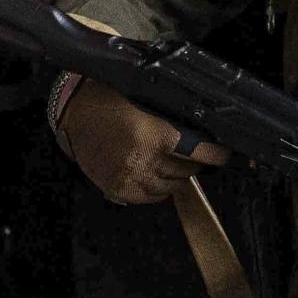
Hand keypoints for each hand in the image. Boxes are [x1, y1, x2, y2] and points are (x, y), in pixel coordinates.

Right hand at [55, 79, 225, 205]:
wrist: (73, 112)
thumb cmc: (109, 99)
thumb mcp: (146, 100)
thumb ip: (172, 115)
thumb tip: (200, 128)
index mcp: (156, 136)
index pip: (199, 152)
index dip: (216, 154)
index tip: (225, 155)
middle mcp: (145, 161)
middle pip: (186, 171)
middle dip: (195, 164)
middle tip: (197, 157)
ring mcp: (131, 178)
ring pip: (170, 187)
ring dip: (179, 178)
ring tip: (179, 167)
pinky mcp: (118, 189)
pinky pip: (150, 197)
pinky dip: (160, 191)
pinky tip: (161, 180)